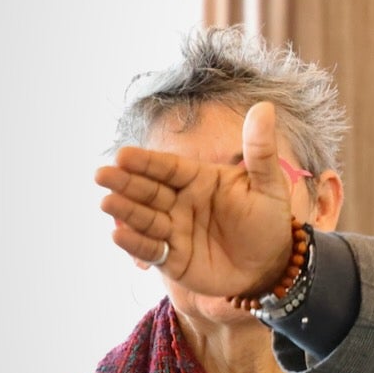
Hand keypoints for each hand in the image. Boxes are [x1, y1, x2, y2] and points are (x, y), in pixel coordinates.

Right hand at [96, 100, 293, 297]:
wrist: (271, 266)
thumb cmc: (268, 221)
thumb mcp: (267, 184)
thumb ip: (260, 150)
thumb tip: (264, 107)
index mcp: (198, 179)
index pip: (168, 167)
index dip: (146, 162)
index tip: (123, 154)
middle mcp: (180, 202)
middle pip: (149, 190)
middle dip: (125, 182)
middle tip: (102, 175)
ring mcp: (173, 230)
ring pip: (145, 218)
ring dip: (126, 211)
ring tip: (107, 202)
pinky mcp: (171, 259)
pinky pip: (151, 249)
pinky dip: (135, 244)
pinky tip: (118, 236)